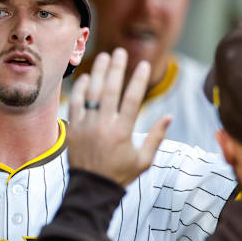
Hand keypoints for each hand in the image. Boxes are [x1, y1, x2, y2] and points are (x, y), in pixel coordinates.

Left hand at [67, 49, 171, 185]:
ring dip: (98, 72)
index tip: (144, 65)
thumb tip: (169, 116)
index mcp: (122, 133)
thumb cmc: (120, 174)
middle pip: (110, 90)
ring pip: (91, 93)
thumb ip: (156, 137)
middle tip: (120, 52)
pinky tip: (87, 77)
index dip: (138, 80)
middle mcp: (103, 126)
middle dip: (116, 68)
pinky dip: (80, 89)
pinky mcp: (72, 129)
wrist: (91, 188)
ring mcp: (85, 126)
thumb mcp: (144, 160)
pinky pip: (75, 103)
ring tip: (104, 57)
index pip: (132, 100)